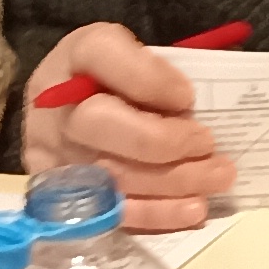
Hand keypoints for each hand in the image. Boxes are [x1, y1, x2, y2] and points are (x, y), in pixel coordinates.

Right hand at [16, 23, 237, 231]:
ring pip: (108, 174)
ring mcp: (52, 152)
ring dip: (171, 183)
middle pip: (99, 123)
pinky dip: (155, 215)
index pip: (103, 56)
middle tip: (208, 145)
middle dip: (163, 140)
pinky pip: (107, 212)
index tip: (188, 97)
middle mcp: (55, 103)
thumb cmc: (117, 80)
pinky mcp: (58, 196)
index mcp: (78, 53)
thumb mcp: (137, 55)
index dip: (149, 80)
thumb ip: (159, 71)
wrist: (69, 112)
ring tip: (216, 180)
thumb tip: (189, 109)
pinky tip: (192, 211)